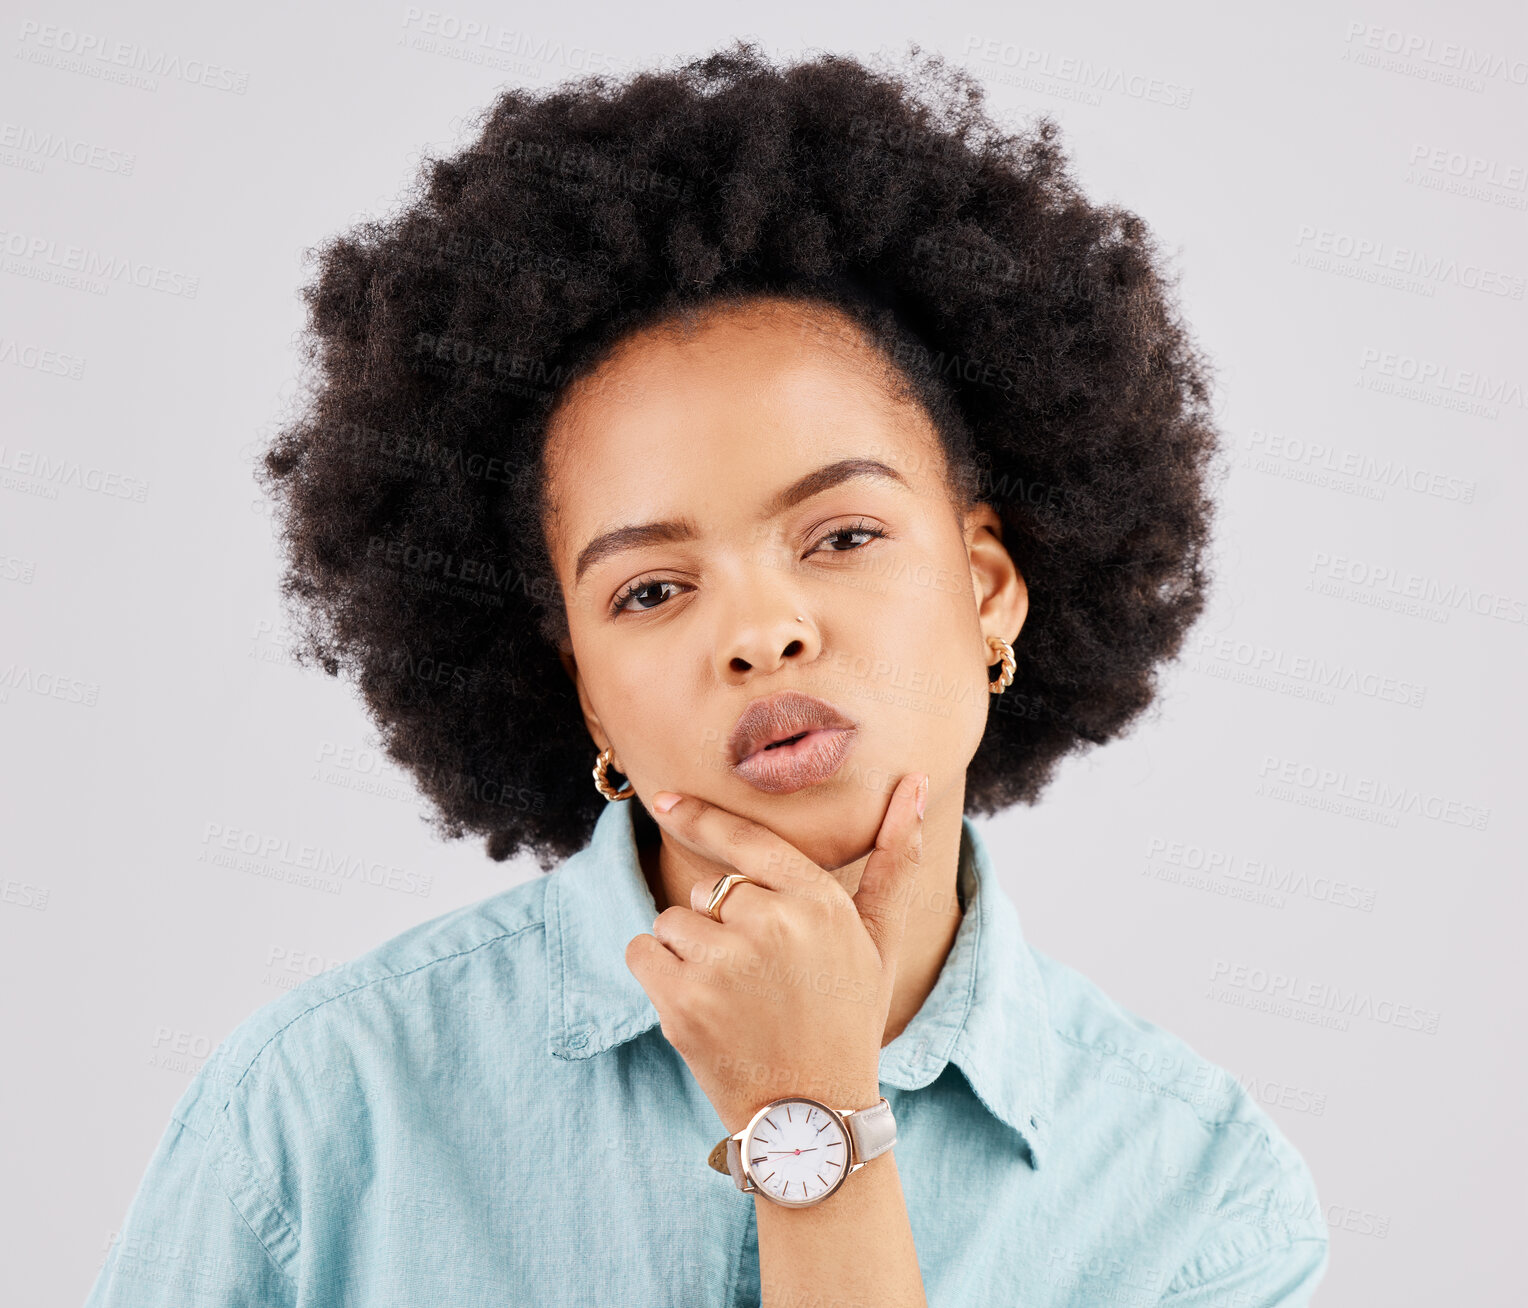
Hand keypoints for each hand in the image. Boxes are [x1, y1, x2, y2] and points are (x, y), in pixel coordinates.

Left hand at [624, 771, 927, 1135]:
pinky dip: (657, 974)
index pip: (746, 839)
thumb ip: (894, 861)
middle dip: (720, 924)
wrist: (813, 1117)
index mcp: (818, 902)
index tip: (668, 798)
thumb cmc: (847, 1020)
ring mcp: (724, 964)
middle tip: (757, 978)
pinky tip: (698, 1006)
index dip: (702, 816)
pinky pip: (642, 952)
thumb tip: (914, 782)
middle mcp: (772, 924)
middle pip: (709, 889)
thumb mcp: (879, 942)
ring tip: (732, 997)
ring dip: (688, 952)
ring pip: (672, 920)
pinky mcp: (682, 1002)